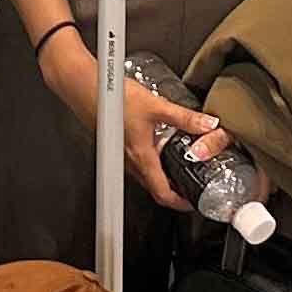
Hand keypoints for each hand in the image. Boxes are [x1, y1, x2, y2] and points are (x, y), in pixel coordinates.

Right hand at [39, 25, 218, 206]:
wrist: (85, 88)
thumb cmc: (112, 99)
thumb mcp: (156, 106)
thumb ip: (184, 117)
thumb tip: (207, 124)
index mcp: (142, 157)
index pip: (162, 193)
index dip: (179, 203)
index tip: (191, 202)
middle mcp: (129, 161)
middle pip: (153, 188)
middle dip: (173, 192)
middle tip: (188, 187)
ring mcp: (121, 155)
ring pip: (144, 176)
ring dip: (160, 177)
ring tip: (176, 167)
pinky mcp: (115, 146)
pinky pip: (135, 164)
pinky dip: (149, 164)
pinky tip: (156, 146)